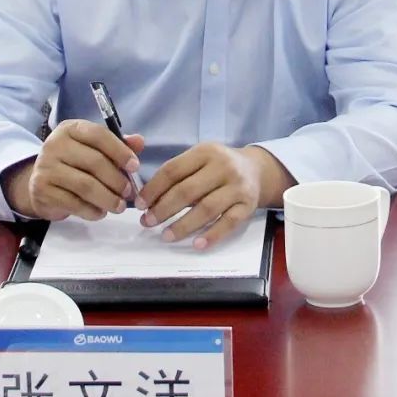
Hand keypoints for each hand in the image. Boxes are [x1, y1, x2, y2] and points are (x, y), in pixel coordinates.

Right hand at [3, 120, 143, 220]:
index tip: (135, 167)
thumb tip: (139, 142)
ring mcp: (46, 167)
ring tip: (119, 206)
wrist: (39, 182)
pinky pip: (74, 203)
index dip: (120, 151)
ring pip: (85, 185)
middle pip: (94, 162)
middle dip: (117, 180)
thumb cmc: (73, 163)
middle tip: (129, 192)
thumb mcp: (94, 149)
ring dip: (108, 198)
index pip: (99, 135)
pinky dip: (92, 211)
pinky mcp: (42, 190)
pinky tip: (101, 213)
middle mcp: (55, 145)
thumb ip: (117, 145)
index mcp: (71, 129)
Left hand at [137, 143, 292, 249]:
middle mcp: (223, 167)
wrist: (257, 169)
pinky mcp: (248, 206)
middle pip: (187, 191)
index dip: (153, 189)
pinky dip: (212, 235)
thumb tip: (147, 199)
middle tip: (148, 222)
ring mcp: (237, 187)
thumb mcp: (200, 159)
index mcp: (205, 152)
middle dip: (164, 209)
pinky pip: (228, 223)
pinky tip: (196, 244)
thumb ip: (177, 173)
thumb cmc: (219, 167)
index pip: (173, 170)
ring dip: (183, 225)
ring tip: (166, 235)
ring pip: (206, 208)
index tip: (139, 204)